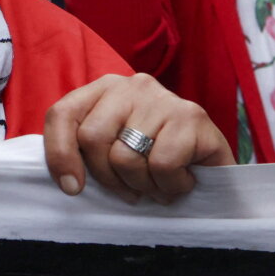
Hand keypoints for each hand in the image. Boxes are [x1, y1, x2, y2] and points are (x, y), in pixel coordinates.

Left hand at [44, 73, 232, 201]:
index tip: (73, 188)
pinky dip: (170, 185)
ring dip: (143, 185)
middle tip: (132, 190)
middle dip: (110, 178)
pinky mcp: (193, 116)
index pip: (62, 114)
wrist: (215, 166)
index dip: (60, 155)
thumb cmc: (156, 161)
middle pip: (92, 138)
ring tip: (160, 184)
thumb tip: (68, 182)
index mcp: (104, 89)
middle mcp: (132, 85)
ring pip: (126, 157)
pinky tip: (183, 180)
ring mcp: (163, 98)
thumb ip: (86, 153)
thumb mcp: (114, 152)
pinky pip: (162, 165)